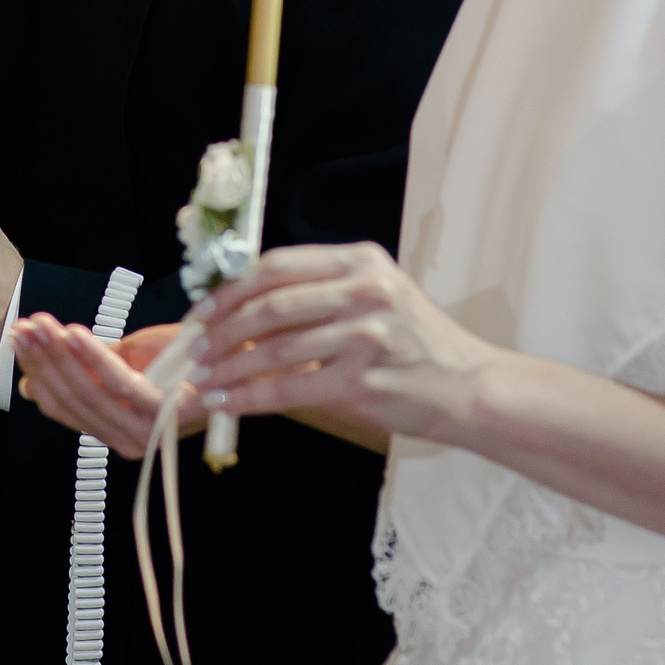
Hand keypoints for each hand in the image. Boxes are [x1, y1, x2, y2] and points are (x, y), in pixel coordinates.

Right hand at [13, 320, 201, 459]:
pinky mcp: (166, 416)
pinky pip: (120, 386)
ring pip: (90, 395)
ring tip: (43, 326)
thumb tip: (30, 382)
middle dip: (43, 361)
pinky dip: (93, 359)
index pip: (62, 408)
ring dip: (60, 357)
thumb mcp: (127, 360)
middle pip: (71, 402)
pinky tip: (75, 334)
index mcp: (114, 430)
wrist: (240, 350)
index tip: (18, 339)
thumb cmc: (187, 356)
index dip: (36, 374)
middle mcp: (126, 440)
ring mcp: (147, 432)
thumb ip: (87, 371)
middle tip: (24, 328)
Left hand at [191, 242, 493, 446]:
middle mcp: (364, 290)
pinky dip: (252, 397)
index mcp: (360, 261)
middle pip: (271, 304)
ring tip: (204, 379)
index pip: (278, 266)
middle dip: (222, 330)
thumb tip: (243, 312)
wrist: (469, 387)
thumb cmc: (415, 345)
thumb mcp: (375, 298)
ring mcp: (366, 333)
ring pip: (276, 348)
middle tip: (195, 350)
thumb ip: (320, 295)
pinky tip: (228, 403)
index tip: (202, 312)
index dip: (231, 290)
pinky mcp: (365, 378)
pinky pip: (291, 387)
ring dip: (230, 367)